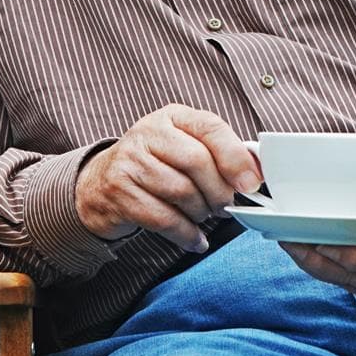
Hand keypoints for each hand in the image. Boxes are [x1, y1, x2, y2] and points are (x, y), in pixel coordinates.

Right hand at [75, 104, 261, 252]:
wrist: (99, 184)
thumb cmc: (154, 166)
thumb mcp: (184, 148)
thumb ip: (218, 155)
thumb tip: (255, 174)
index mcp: (172, 117)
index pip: (211, 128)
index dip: (235, 157)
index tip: (251, 183)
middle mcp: (148, 132)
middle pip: (197, 162)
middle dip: (219, 192)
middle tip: (223, 207)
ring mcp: (129, 161)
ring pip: (181, 192)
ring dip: (201, 214)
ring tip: (203, 217)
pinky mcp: (119, 192)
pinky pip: (164, 218)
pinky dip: (186, 234)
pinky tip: (194, 239)